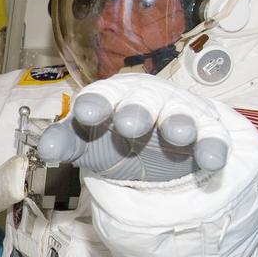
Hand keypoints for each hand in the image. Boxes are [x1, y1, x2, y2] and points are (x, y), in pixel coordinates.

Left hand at [36, 75, 230, 181]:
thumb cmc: (111, 139)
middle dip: (137, 110)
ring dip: (179, 122)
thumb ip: (65, 143)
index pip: (102, 95)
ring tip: (178, 135)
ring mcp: (177, 113)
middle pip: (142, 100)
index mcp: (111, 98)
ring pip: (180, 112)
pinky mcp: (204, 131)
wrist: (153, 147)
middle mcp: (145, 101)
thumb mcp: (85, 143)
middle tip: (130, 125)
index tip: (87, 112)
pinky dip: (213, 146)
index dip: (96, 103)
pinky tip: (213, 160)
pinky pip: (212, 136)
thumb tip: (44, 150)